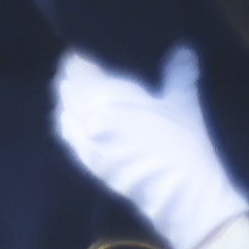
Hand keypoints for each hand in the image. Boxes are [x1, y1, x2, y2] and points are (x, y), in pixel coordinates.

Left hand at [49, 45, 248, 248]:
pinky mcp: (88, 164)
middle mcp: (88, 115)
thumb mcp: (183, 103)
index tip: (86, 52)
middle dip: (71, 76)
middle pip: (66, 87)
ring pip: (63, 111)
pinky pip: (67, 136)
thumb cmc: (185, 144)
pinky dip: (68, 122)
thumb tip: (183, 50)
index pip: (78, 67)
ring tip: (78, 92)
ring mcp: (85, 142)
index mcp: (107, 95)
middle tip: (82, 69)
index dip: (79, 57)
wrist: (185, 198)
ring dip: (66, 98)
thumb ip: (178, 72)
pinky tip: (76, 120)